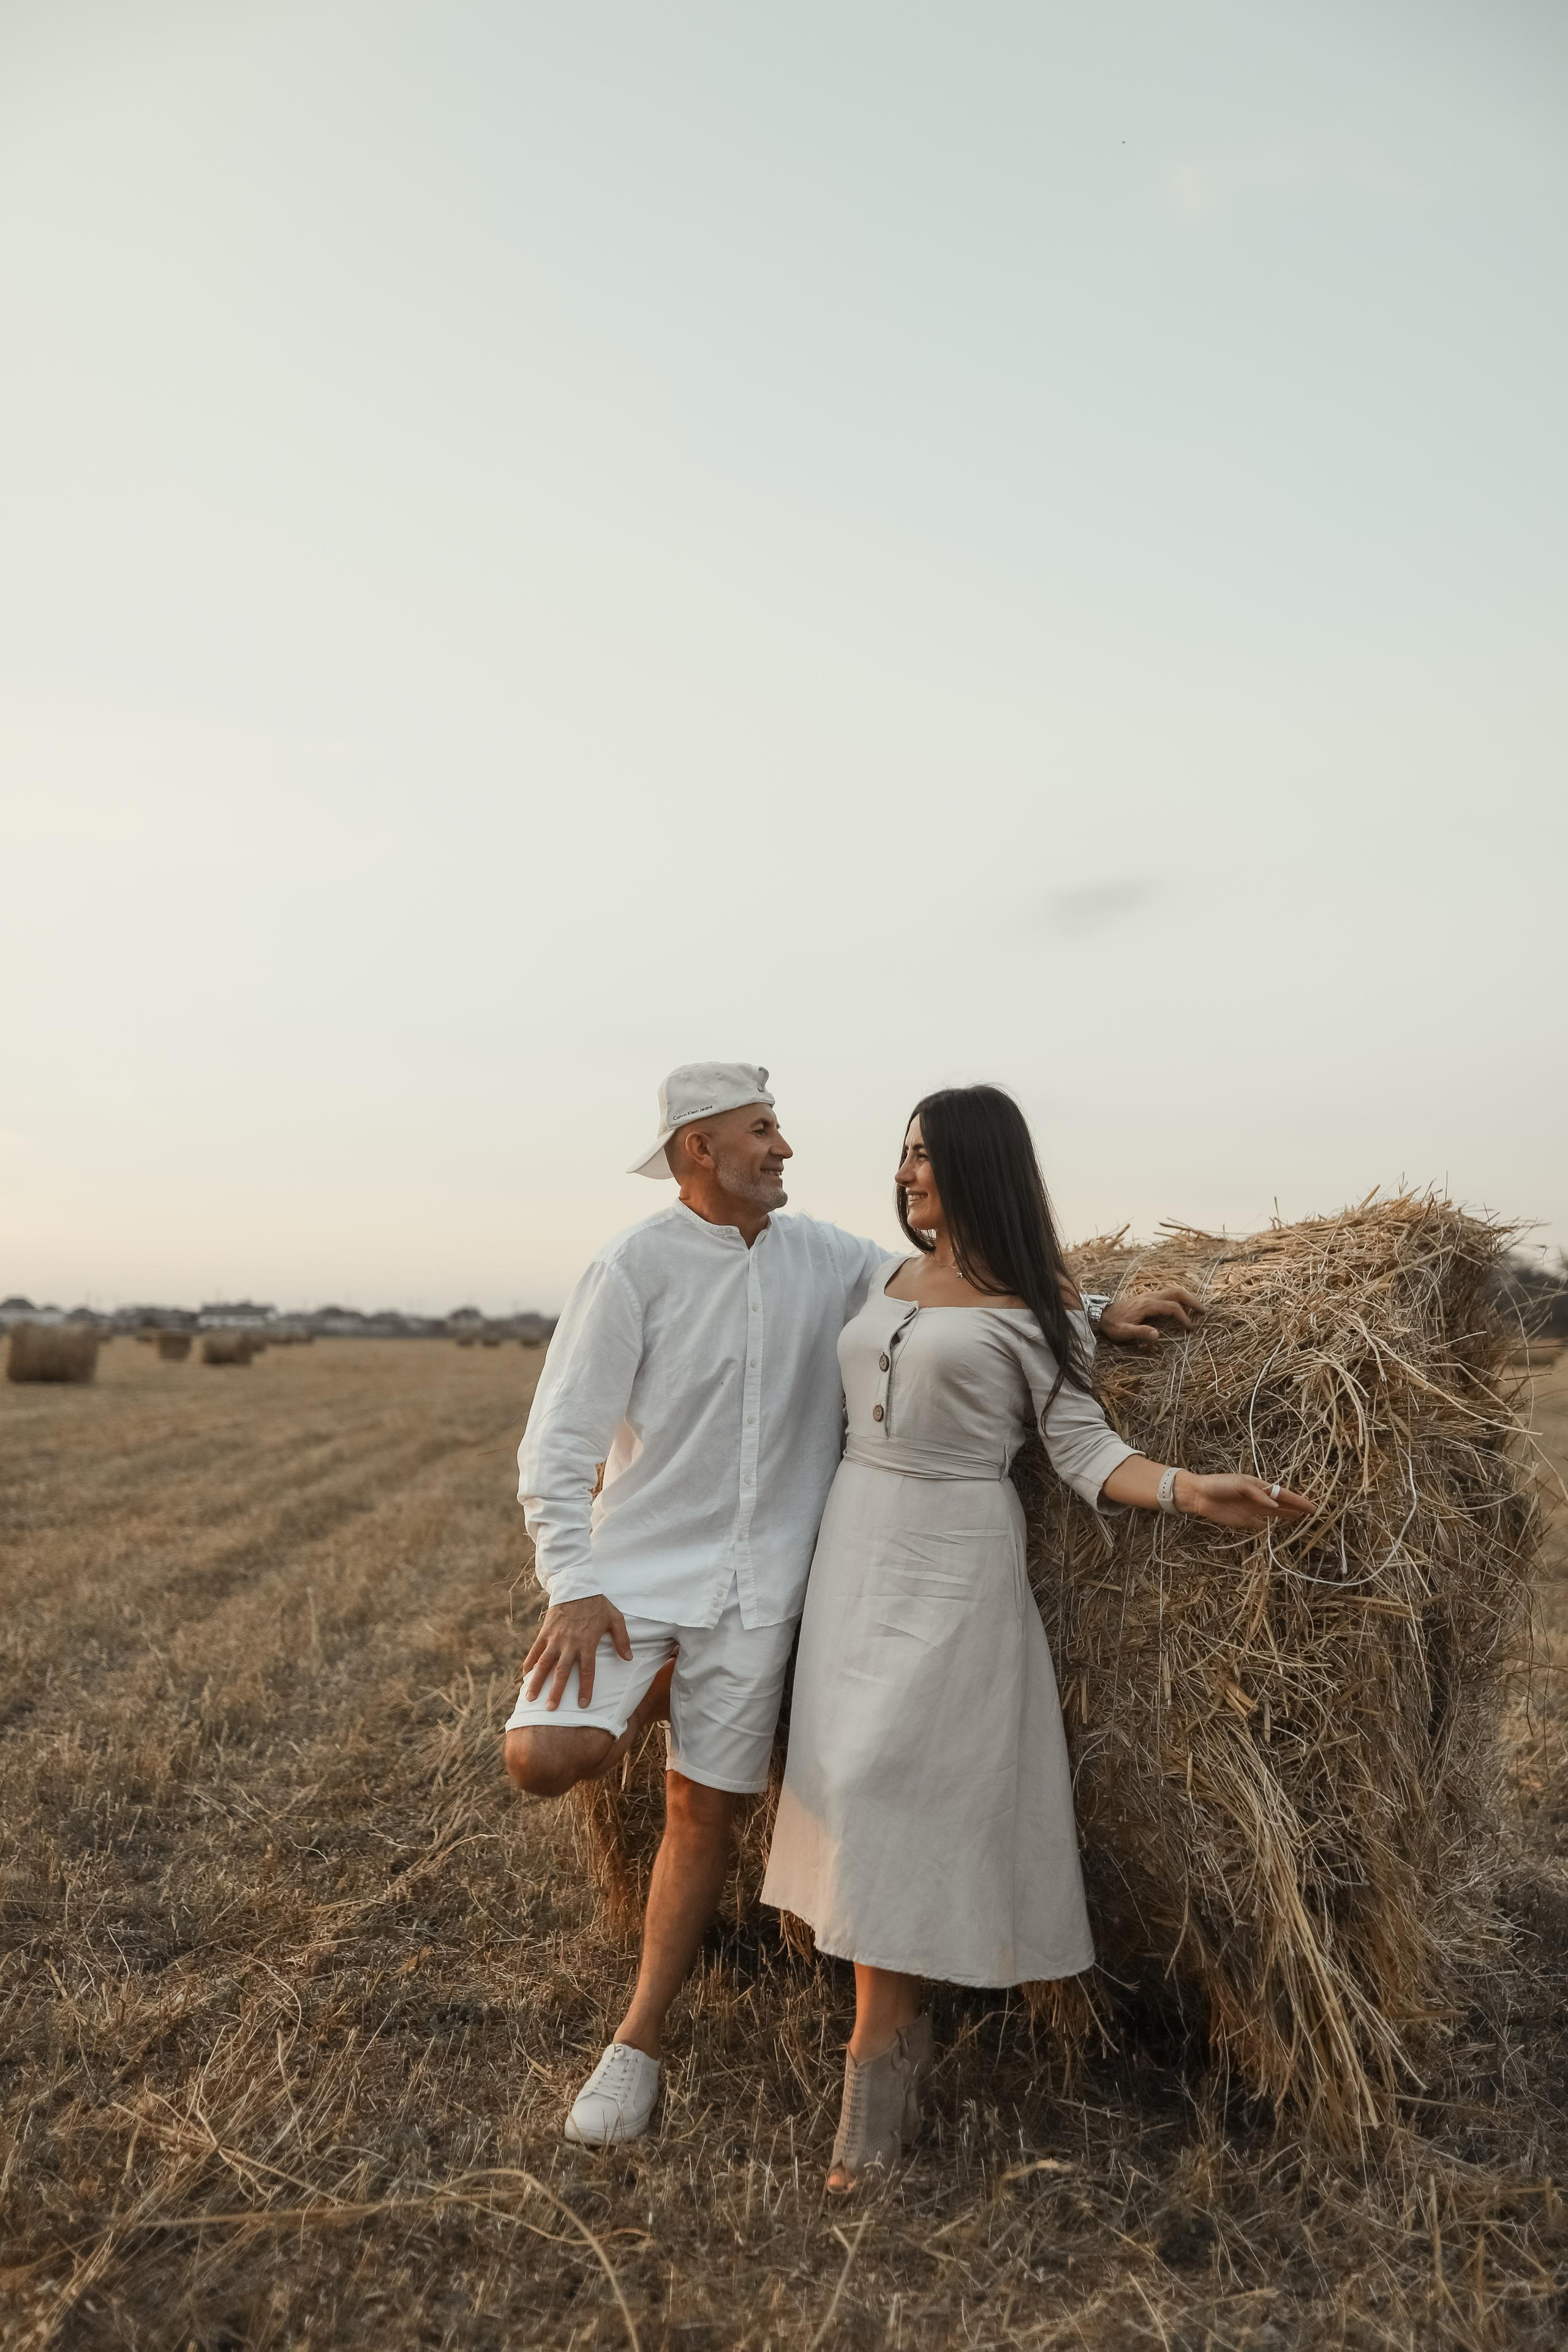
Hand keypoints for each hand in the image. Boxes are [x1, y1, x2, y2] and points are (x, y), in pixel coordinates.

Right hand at [521, 1594, 631, 1709]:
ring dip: (536, 1681)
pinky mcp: (545, 1632)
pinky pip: (535, 1650)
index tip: (582, 1705)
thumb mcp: (615, 1618)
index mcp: (587, 1643)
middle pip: (562, 1672)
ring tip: (529, 1698)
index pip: (587, 1671)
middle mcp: (569, 1644)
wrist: (576, 1585)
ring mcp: (555, 1639)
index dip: (585, 1689)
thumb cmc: (598, 1604)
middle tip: (550, 1709)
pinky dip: (529, 1662)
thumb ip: (622, 1639)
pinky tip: (524, 1675)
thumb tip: (629, 1658)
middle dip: (556, 1692)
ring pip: (544, 1664)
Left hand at [1098, 1286, 1204, 1348]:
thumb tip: (1158, 1336)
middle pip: (1176, 1292)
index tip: (1191, 1328)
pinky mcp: (1147, 1298)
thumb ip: (1140, 1333)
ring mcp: (1149, 1295)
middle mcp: (1150, 1297)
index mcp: (1147, 1305)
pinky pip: (1167, 1294)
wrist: (1100, 1314)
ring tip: (1197, 1309)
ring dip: (1186, 1298)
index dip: (1184, 1317)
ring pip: (1173, 1291)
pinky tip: (1181, 1307)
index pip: (1172, 1308)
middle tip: (1204, 1311)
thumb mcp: (1123, 1332)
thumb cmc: (1112, 1325)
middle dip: (1192, 1301)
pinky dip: (1178, 1298)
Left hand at [1176, 1473, 1313, 1530]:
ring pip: (1274, 1513)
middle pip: (1281, 1503)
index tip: (1311, 1506)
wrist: (1199, 1495)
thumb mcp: (1239, 1483)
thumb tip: (1274, 1504)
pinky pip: (1259, 1525)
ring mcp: (1252, 1510)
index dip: (1297, 1500)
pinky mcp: (1243, 1521)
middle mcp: (1258, 1498)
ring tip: (1300, 1518)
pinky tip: (1276, 1529)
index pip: (1282, 1493)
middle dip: (1296, 1507)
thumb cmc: (1219, 1484)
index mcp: (1258, 1486)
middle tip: (1312, 1512)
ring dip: (1286, 1515)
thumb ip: (1257, 1494)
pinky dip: (1268, 1527)